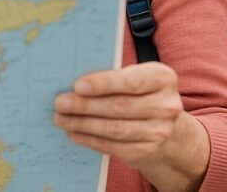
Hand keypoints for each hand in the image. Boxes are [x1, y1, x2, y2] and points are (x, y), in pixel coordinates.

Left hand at [54, 62, 208, 189]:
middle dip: (86, 105)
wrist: (166, 127)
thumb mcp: (135, 76)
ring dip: (83, 124)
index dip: (104, 84)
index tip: (78, 85)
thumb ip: (112, 76)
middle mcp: (166, 106)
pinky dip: (90, 139)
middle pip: (120, 107)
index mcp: (162, 79)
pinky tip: (74, 132)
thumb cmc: (140, 93)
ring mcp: (159, 131)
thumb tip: (74, 83)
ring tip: (61, 118)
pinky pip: (114, 146)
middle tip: (61, 103)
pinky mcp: (147, 151)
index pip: (132, 82)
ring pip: (115, 129)